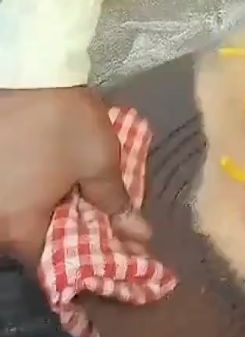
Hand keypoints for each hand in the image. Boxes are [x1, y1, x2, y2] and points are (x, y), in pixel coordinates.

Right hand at [0, 86, 151, 267]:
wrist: (28, 70)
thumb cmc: (62, 122)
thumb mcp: (98, 163)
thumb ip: (116, 204)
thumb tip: (139, 237)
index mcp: (18, 227)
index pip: (47, 266)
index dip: (78, 263)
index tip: (102, 254)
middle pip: (27, 243)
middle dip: (60, 236)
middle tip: (92, 224)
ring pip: (16, 219)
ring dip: (43, 214)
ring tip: (73, 199)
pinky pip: (8, 196)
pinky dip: (28, 194)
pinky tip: (48, 180)